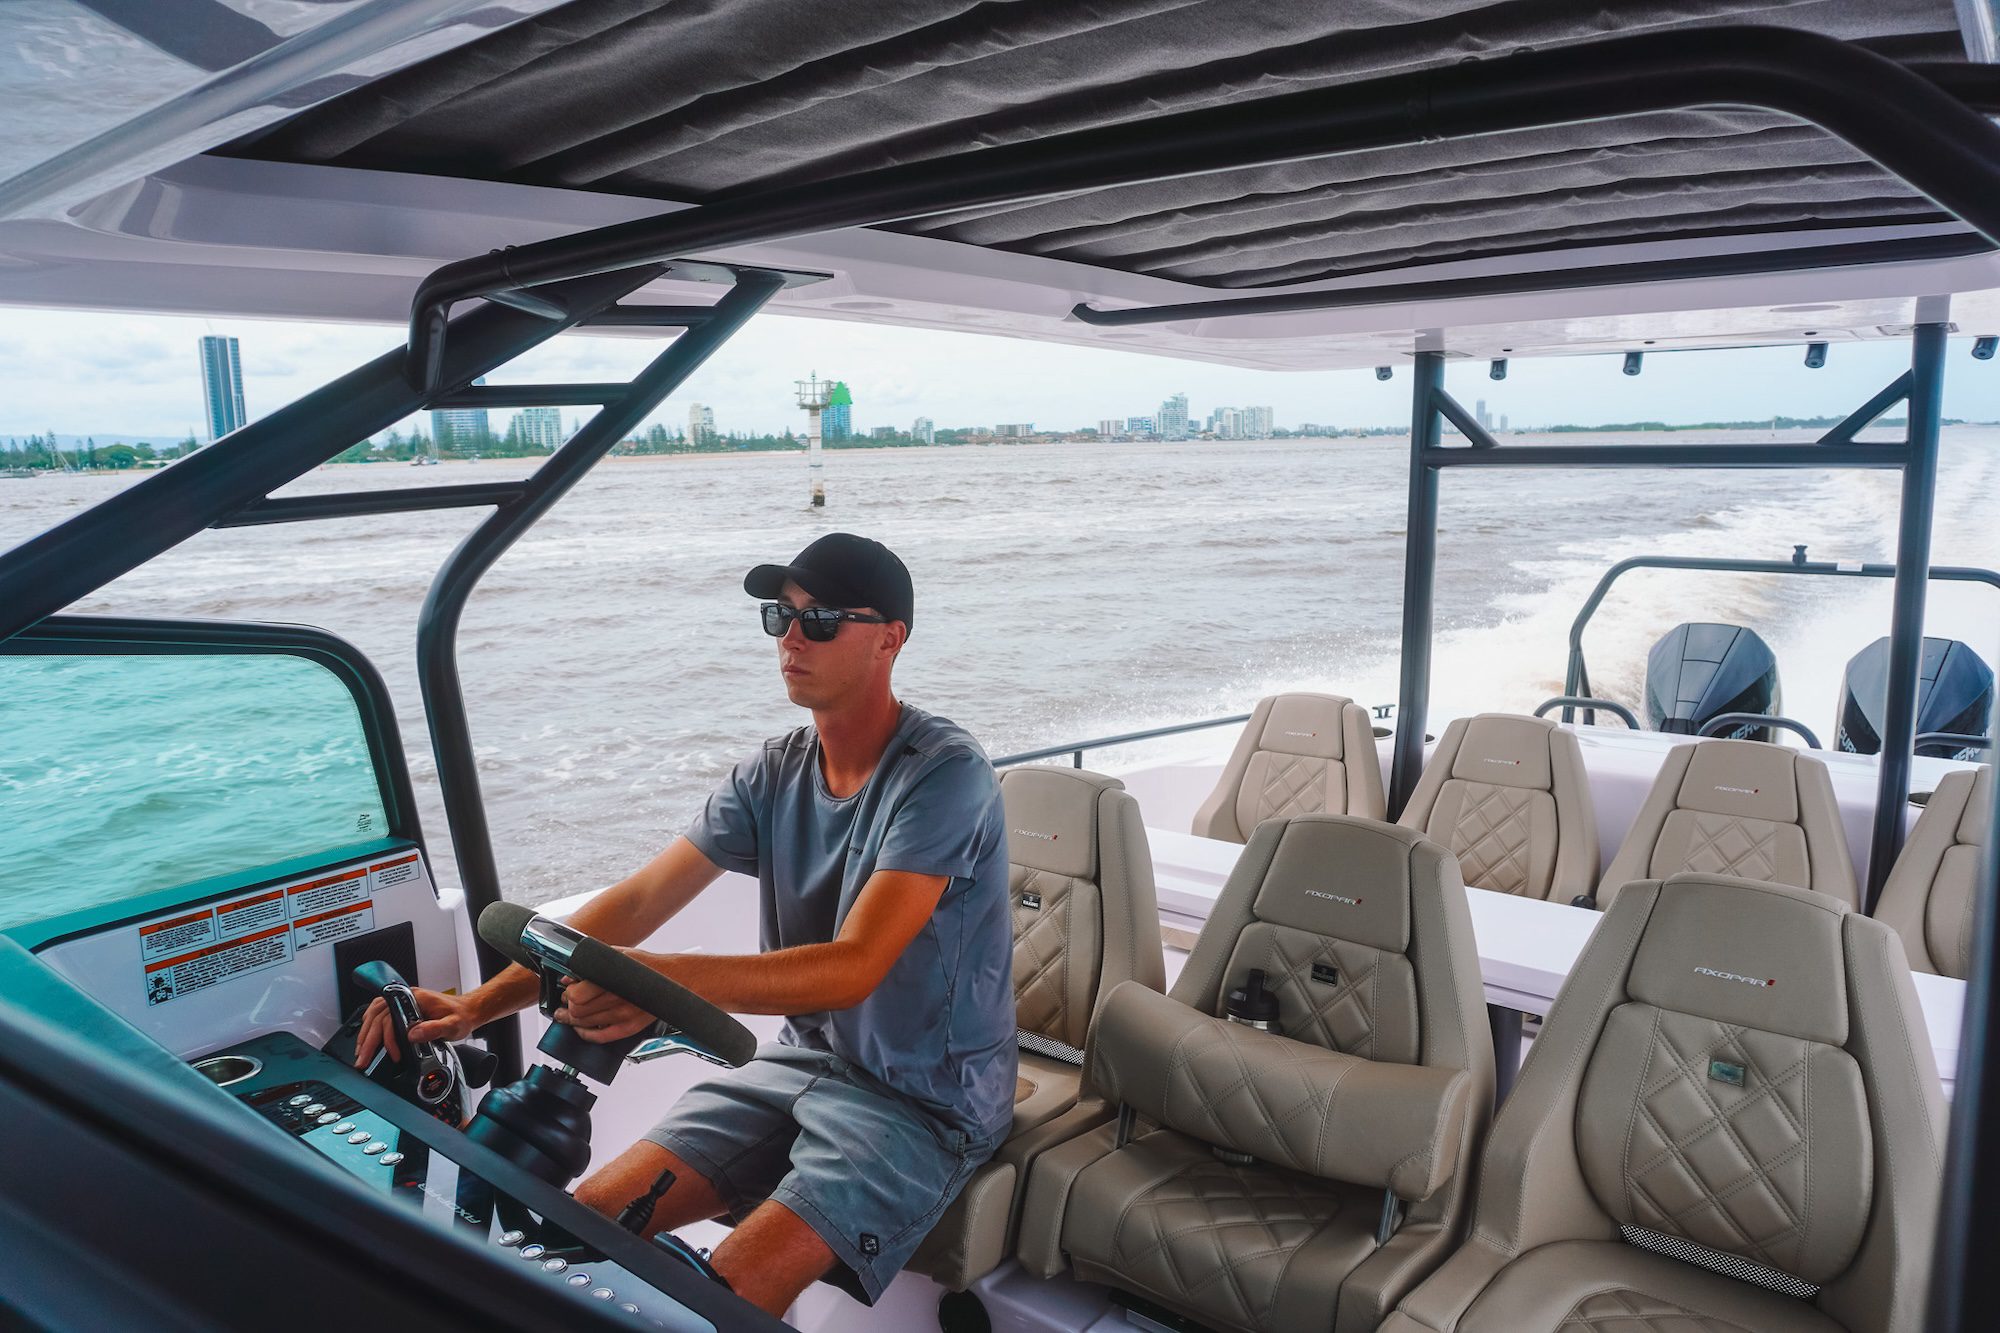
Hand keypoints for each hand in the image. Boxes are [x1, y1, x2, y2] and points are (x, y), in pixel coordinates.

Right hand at [353, 987, 482, 1067]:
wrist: (467, 1011)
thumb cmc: (460, 1016)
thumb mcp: (453, 1025)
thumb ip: (434, 1029)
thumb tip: (412, 1035)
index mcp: (415, 998)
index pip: (390, 1016)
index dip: (388, 1038)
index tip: (393, 1055)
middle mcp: (406, 998)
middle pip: (377, 1017)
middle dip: (367, 1040)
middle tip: (362, 1059)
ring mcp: (403, 1002)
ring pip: (374, 1015)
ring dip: (365, 1034)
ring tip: (360, 1052)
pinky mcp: (402, 1009)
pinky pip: (379, 1015)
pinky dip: (370, 1027)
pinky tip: (367, 1038)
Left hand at [552, 954, 659, 1043]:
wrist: (674, 978)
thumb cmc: (648, 966)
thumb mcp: (619, 955)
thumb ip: (593, 963)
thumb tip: (571, 976)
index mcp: (613, 980)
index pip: (577, 995)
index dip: (568, 993)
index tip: (568, 990)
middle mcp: (618, 1000)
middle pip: (578, 1011)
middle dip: (568, 1007)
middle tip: (567, 1002)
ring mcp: (624, 1016)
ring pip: (585, 1025)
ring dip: (572, 1021)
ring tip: (568, 1015)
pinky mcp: (630, 1027)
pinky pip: (600, 1037)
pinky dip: (586, 1035)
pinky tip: (581, 1029)